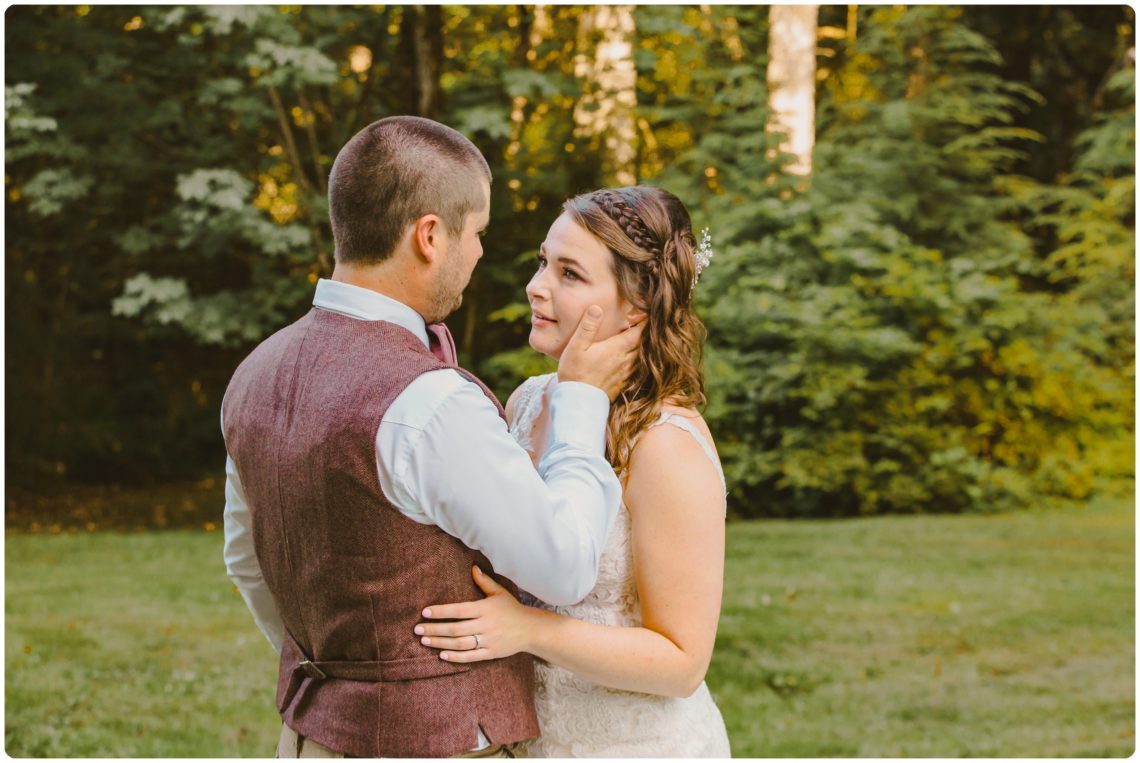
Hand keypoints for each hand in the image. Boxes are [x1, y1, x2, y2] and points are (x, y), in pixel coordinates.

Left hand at [416, 566, 535, 662]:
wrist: (531, 629)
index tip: (425, 613)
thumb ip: (484, 581)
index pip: (459, 610)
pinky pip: (470, 657)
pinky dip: (455, 657)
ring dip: (440, 643)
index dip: (441, 612)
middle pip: (455, 629)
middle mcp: (486, 625)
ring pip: (460, 644)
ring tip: (424, 641)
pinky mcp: (491, 653)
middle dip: (434, 629)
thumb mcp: (499, 593)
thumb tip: (472, 567)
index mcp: (486, 608)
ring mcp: (489, 640)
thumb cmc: (512, 609)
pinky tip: (442, 655)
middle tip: (417, 629)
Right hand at [556, 305, 643, 399]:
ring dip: (641, 346)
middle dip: (644, 332)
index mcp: (617, 348)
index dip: (644, 321)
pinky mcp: (622, 383)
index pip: (639, 331)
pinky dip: (636, 360)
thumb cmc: (575, 372)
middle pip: (642, 343)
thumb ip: (588, 326)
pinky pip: (635, 368)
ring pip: (640, 356)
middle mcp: (626, 360)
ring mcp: (625, 373)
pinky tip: (629, 358)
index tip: (647, 312)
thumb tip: (597, 308)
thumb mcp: (577, 346)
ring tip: (638, 338)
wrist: (578, 402)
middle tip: (643, 323)